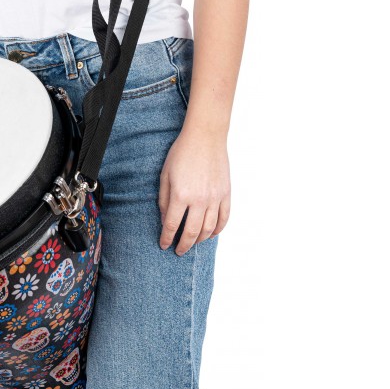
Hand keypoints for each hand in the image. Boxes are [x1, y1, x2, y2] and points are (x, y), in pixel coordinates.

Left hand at [158, 131, 230, 254]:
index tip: (163, 245)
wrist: (205, 137)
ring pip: (209, 229)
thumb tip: (166, 220)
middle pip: (191, 232)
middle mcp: (199, 200)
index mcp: (181, 195)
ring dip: (199, 240)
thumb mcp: (165, 175)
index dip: (166, 238)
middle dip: (183, 245)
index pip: (172, 225)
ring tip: (192, 243)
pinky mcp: (226, 194)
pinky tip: (211, 234)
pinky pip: (224, 218)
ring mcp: (215, 198)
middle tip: (178, 251)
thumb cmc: (181, 153)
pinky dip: (218, 230)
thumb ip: (164, 199)